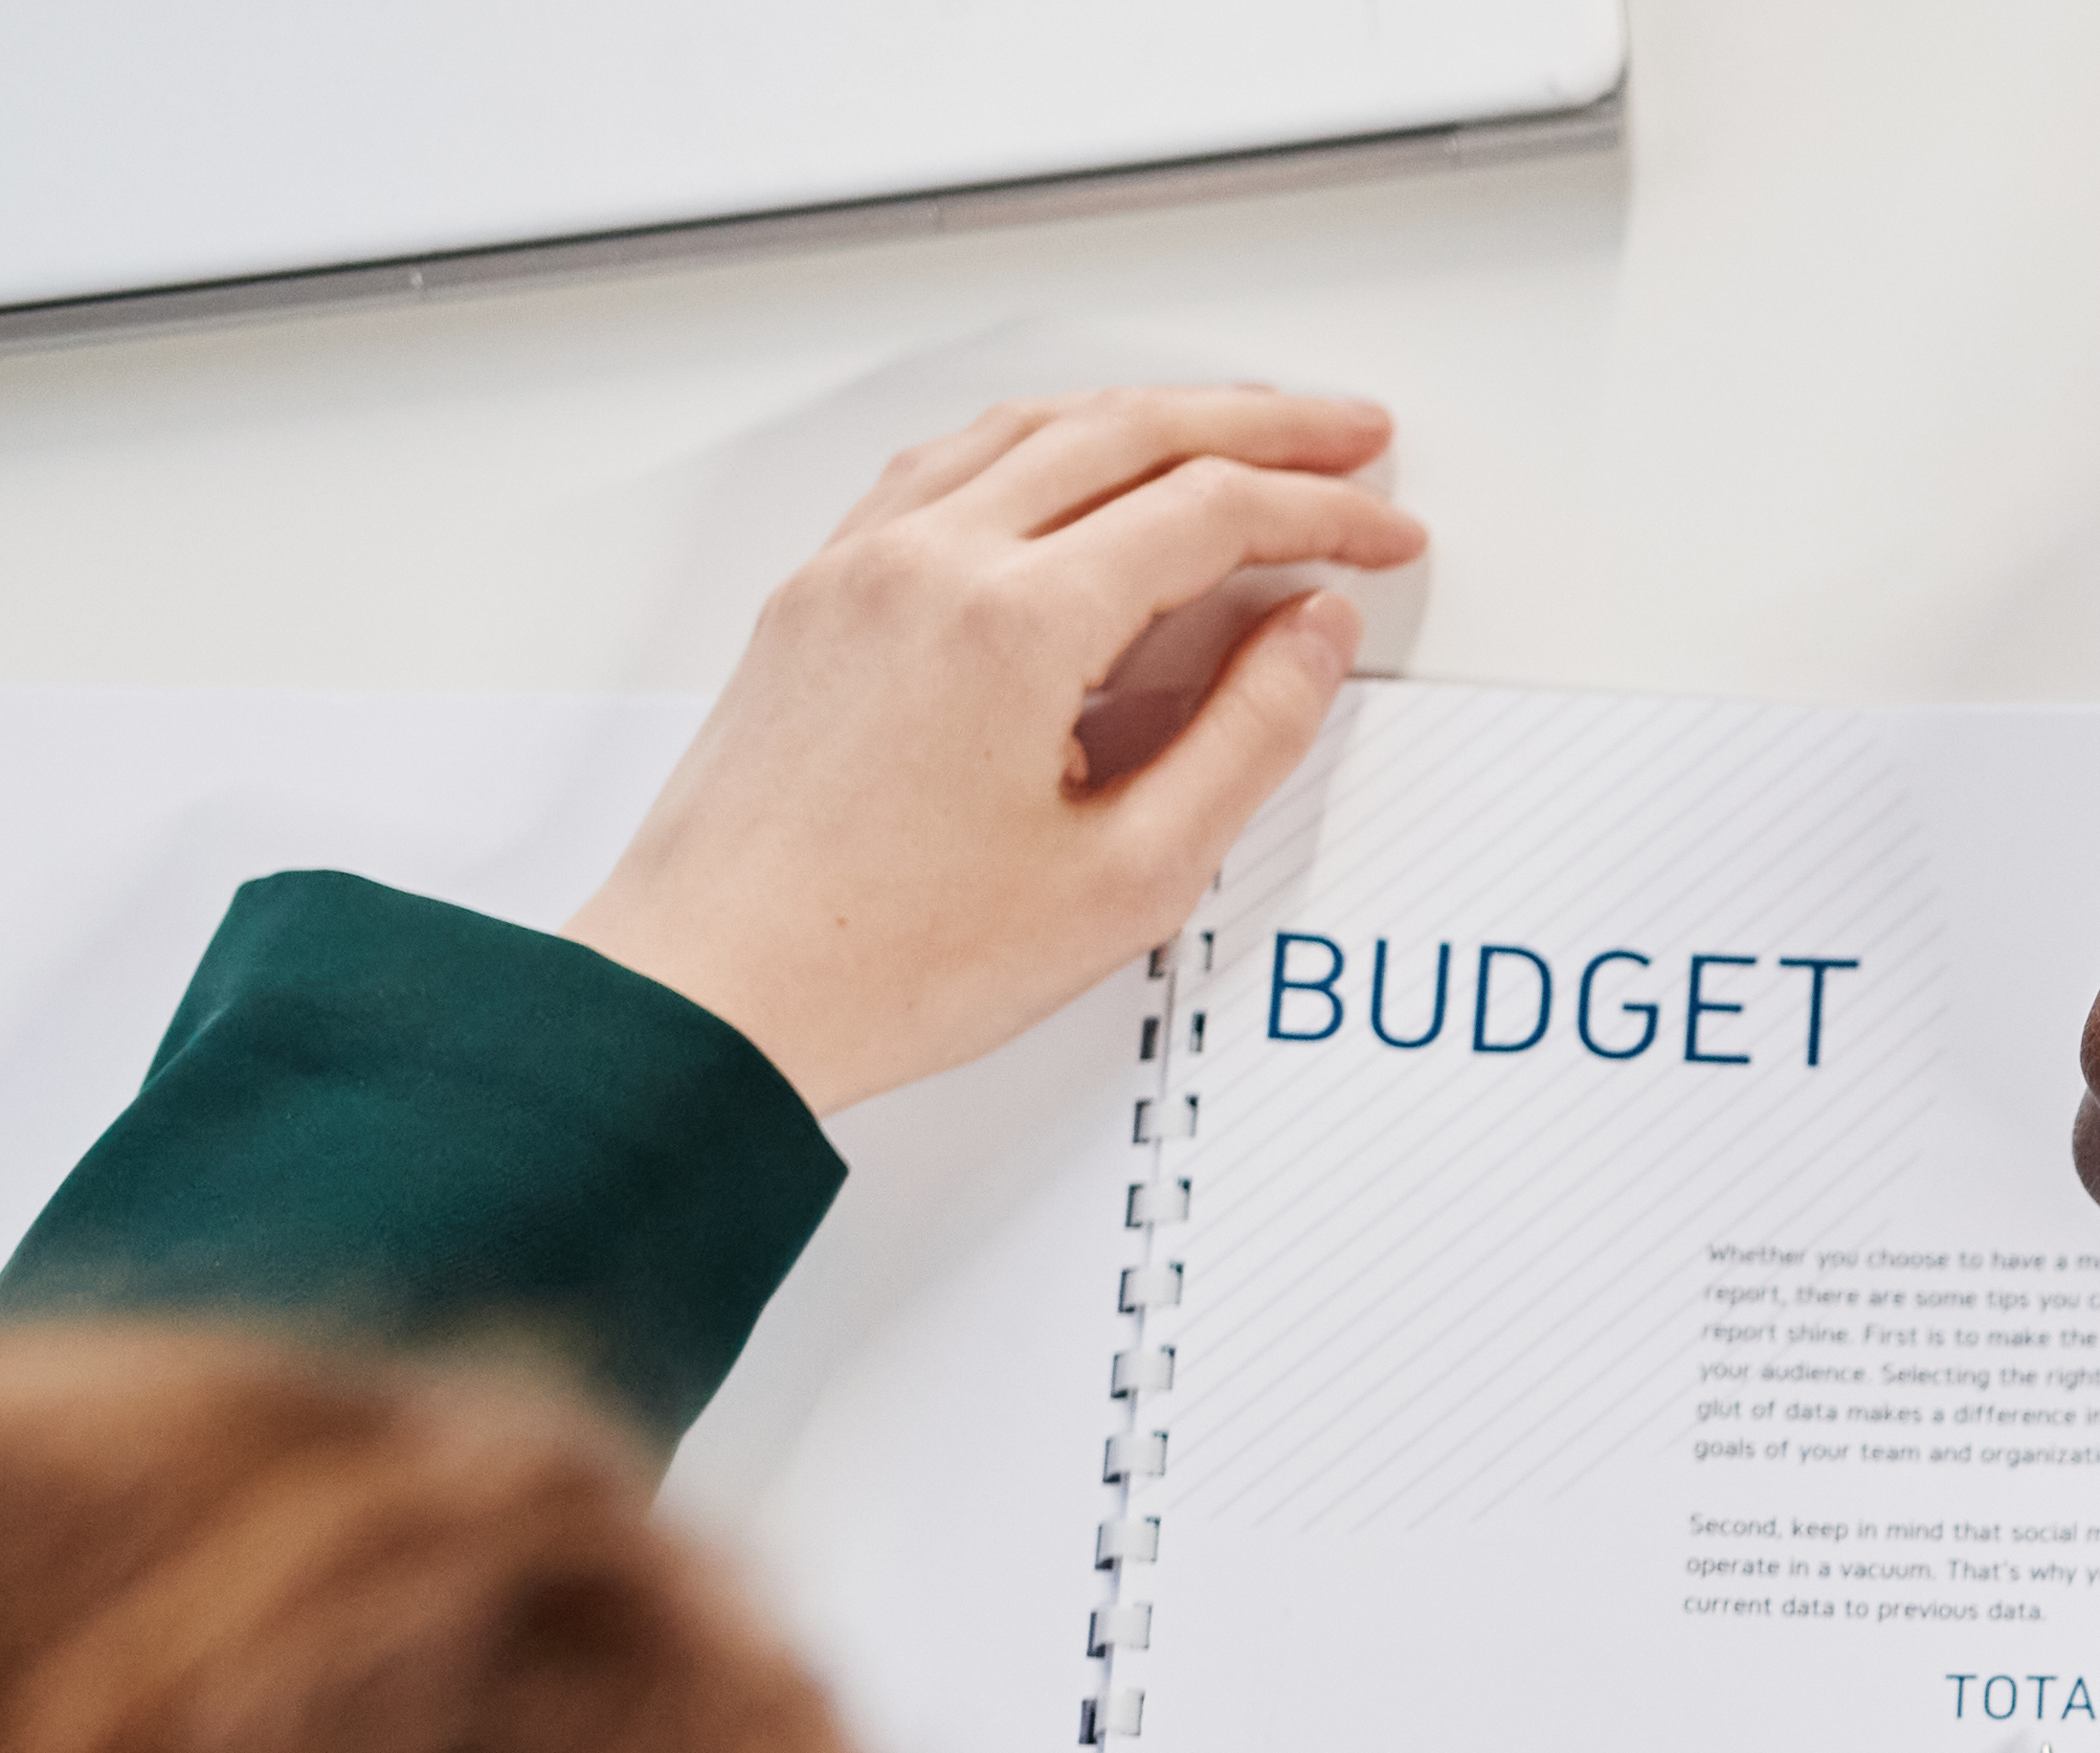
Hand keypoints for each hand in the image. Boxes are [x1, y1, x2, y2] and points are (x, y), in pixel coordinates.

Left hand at [564, 386, 1424, 1114]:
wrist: (715, 989)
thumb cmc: (888, 958)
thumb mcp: (1128, 876)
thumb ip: (1245, 738)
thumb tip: (1313, 636)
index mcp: (1013, 619)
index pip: (1208, 511)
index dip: (1322, 511)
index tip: (1383, 530)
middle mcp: (929, 559)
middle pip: (1127, 432)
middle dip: (1260, 426)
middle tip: (1348, 437)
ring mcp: (862, 564)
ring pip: (1031, 429)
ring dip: (1150, 414)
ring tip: (1230, 432)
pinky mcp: (819, 592)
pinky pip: (946, 465)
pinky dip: (1042, 443)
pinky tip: (1074, 465)